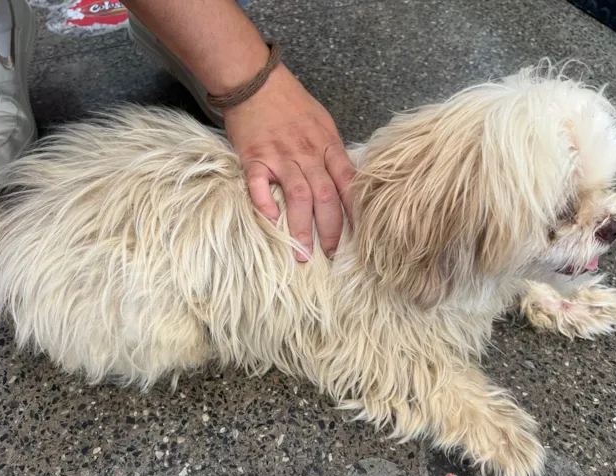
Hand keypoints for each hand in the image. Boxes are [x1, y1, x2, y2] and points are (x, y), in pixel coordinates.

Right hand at [223, 64, 354, 260]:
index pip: (348, 183)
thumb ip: (331, 153)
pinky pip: (259, 183)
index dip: (356, 211)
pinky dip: (264, 202)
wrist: (256, 80)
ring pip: (298, 195)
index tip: (361, 235)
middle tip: (331, 255)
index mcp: (328, 146)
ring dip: (301, 227)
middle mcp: (308, 154)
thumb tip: (344, 182)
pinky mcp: (254, 156)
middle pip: (326, 196)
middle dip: (331, 230)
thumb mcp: (322, 124)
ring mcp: (281, 156)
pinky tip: (270, 220)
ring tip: (301, 254)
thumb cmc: (291, 103)